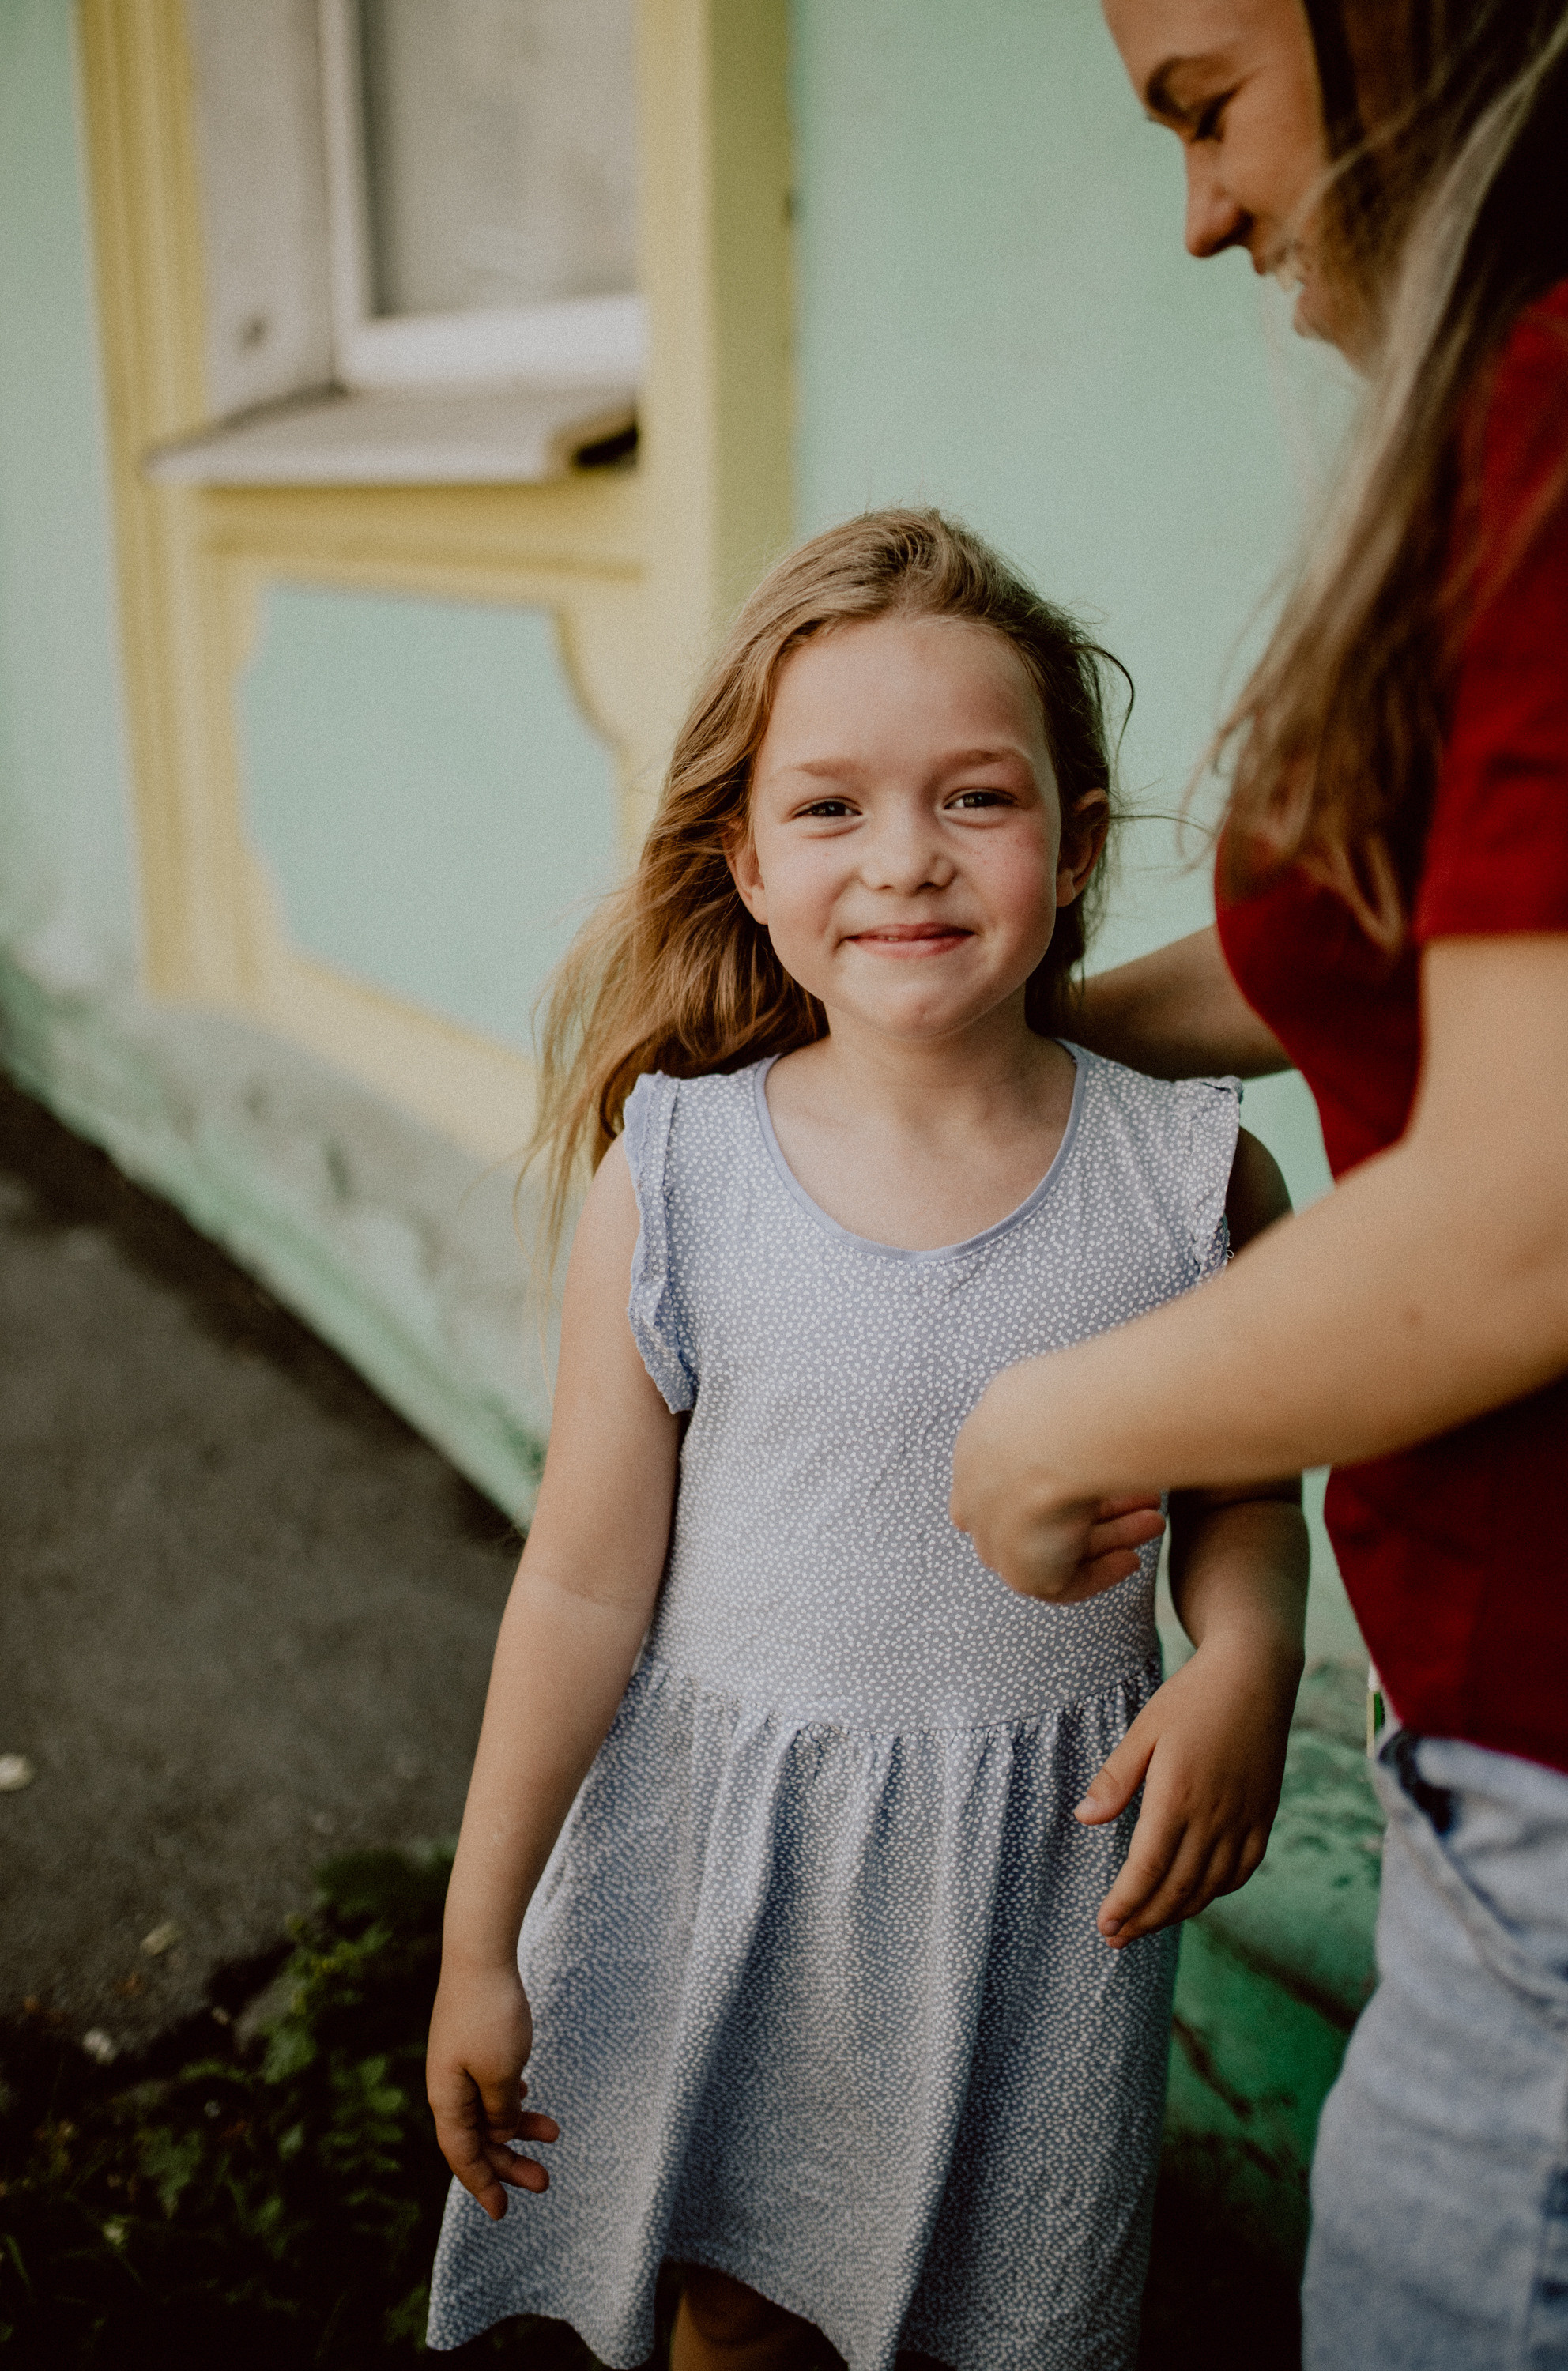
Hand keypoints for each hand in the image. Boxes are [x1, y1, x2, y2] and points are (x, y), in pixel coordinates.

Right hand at [426, 1960, 558, 2217]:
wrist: (481, 1953)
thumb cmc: (491, 2015)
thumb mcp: (501, 2073)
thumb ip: (500, 2111)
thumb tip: (501, 2131)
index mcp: (447, 2098)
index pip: (462, 2155)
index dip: (482, 2185)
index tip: (503, 2212)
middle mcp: (447, 2084)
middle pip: (478, 2138)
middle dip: (510, 2162)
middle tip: (545, 2182)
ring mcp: (458, 2062)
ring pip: (487, 2110)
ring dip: (519, 2128)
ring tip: (554, 2135)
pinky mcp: (472, 2042)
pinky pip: (489, 2084)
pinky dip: (509, 2099)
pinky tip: (528, 2098)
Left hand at [952, 1362, 1160, 1600]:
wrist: (1054, 1434)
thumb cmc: (1060, 1397)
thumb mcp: (1048, 1385)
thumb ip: (1057, 1403)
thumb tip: (1093, 1393)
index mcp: (980, 1445)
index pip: (1018, 1473)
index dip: (1068, 1474)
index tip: (1108, 1467)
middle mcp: (981, 1493)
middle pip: (1043, 1511)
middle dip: (1100, 1505)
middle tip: (1145, 1498)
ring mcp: (996, 1536)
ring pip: (1059, 1544)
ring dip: (1112, 1533)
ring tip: (1155, 1520)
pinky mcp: (1021, 1572)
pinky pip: (1065, 1583)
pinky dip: (1101, 1573)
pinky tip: (1132, 1557)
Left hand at [1075, 1634, 1296, 1945]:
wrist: (1255, 1674)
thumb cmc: (1192, 1697)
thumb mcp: (1144, 1730)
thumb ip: (1115, 1779)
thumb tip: (1085, 1819)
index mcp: (1178, 1796)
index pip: (1148, 1868)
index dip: (1126, 1903)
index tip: (1105, 1925)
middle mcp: (1215, 1816)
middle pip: (1178, 1888)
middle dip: (1145, 1919)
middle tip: (1116, 1937)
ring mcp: (1244, 1819)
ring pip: (1210, 1886)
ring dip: (1177, 1912)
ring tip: (1147, 1923)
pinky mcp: (1264, 1815)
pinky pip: (1242, 1869)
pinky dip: (1217, 1891)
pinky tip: (1197, 1896)